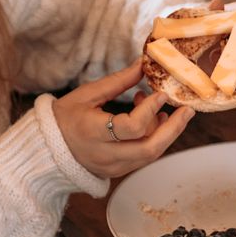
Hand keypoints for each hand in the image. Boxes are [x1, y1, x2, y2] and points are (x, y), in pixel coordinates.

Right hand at [51, 62, 195, 179]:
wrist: (47, 149)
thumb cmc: (64, 117)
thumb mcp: (86, 94)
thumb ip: (117, 82)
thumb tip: (143, 64)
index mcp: (93, 133)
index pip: (131, 127)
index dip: (150, 110)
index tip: (161, 93)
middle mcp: (104, 155)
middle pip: (149, 149)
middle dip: (173, 129)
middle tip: (187, 110)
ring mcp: (112, 167)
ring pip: (150, 155)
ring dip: (166, 133)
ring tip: (167, 111)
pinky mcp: (117, 172)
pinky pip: (143, 158)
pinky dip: (154, 140)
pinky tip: (156, 122)